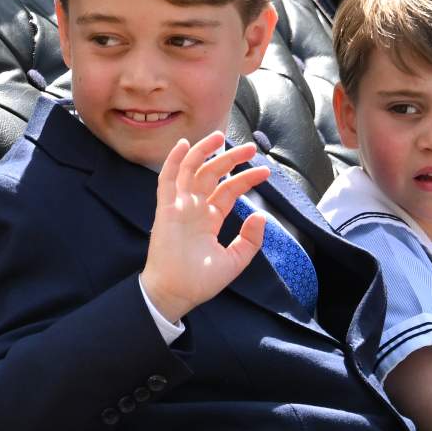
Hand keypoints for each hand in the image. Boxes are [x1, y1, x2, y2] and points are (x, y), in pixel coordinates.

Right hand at [142, 133, 270, 322]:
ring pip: (191, 171)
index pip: (229, 191)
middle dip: (231, 159)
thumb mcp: (234, 261)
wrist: (175, 294)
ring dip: (204, 152)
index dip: (246, 179)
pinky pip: (168, 181)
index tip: (265, 172)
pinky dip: (174, 162)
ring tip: (221, 136)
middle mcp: (195, 208)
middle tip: (251, 148)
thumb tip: (261, 217)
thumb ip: (250, 240)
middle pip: (213, 175)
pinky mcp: (166, 209)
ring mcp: (179, 207)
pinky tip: (184, 145)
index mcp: (209, 219)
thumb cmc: (200, 281)